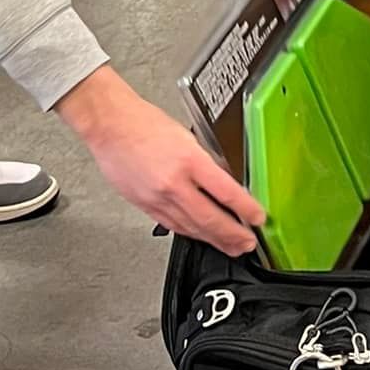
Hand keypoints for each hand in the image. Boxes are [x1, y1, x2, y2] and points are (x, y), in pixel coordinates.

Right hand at [56, 66, 263, 255]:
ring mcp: (157, 198)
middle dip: (233, 235)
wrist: (111, 126)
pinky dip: (191, 233)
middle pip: (210, 218)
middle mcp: (173, 183)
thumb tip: (224, 183)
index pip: (226, 192)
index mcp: (188, 160)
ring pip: (192, 227)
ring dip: (214, 240)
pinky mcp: (145, 206)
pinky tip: (201, 236)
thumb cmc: (144, 123)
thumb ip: (205, 161)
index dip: (246, 209)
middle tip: (248, 243)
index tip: (258, 218)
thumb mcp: (187, 136)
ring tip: (231, 246)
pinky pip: (173, 225)